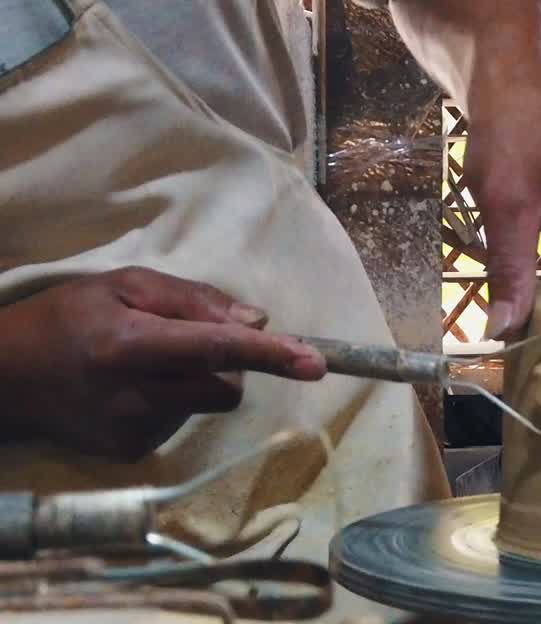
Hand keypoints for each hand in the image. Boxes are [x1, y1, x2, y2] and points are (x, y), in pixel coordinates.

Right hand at [0, 267, 324, 458]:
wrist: (7, 378)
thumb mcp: (124, 285)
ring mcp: (132, 429)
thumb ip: (194, 300)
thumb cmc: (67, 318)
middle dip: (231, 364)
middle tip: (191, 341)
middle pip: (226, 386)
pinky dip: (174, 400)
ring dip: (199, 380)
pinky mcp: (131, 451)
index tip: (315, 362)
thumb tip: (257, 321)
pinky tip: (134, 389)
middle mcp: (133, 394)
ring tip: (149, 362)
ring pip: (207, 404)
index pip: (216, 349)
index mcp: (129, 344)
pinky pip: (182, 421)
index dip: (270, 355)